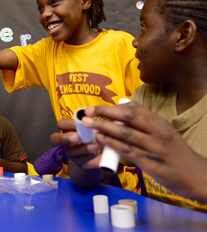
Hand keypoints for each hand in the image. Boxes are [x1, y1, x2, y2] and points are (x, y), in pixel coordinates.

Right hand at [50, 119, 101, 168]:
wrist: (105, 150)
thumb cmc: (99, 134)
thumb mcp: (96, 126)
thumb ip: (92, 122)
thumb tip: (91, 118)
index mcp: (68, 129)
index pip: (61, 124)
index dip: (69, 124)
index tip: (81, 123)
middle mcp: (66, 140)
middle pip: (55, 139)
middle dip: (65, 138)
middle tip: (78, 137)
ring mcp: (71, 152)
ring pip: (69, 151)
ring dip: (82, 148)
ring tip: (95, 146)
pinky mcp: (79, 162)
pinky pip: (80, 160)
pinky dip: (90, 155)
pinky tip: (97, 152)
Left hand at [81, 102, 205, 199]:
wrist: (194, 175)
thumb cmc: (174, 152)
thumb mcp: (164, 131)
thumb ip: (145, 121)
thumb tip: (122, 106)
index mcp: (159, 122)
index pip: (134, 108)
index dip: (113, 106)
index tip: (96, 107)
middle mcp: (157, 132)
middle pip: (128, 117)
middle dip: (105, 112)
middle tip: (87, 112)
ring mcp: (154, 147)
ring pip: (125, 133)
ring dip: (104, 127)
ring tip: (88, 124)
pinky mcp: (150, 163)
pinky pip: (128, 151)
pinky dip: (112, 144)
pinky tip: (101, 139)